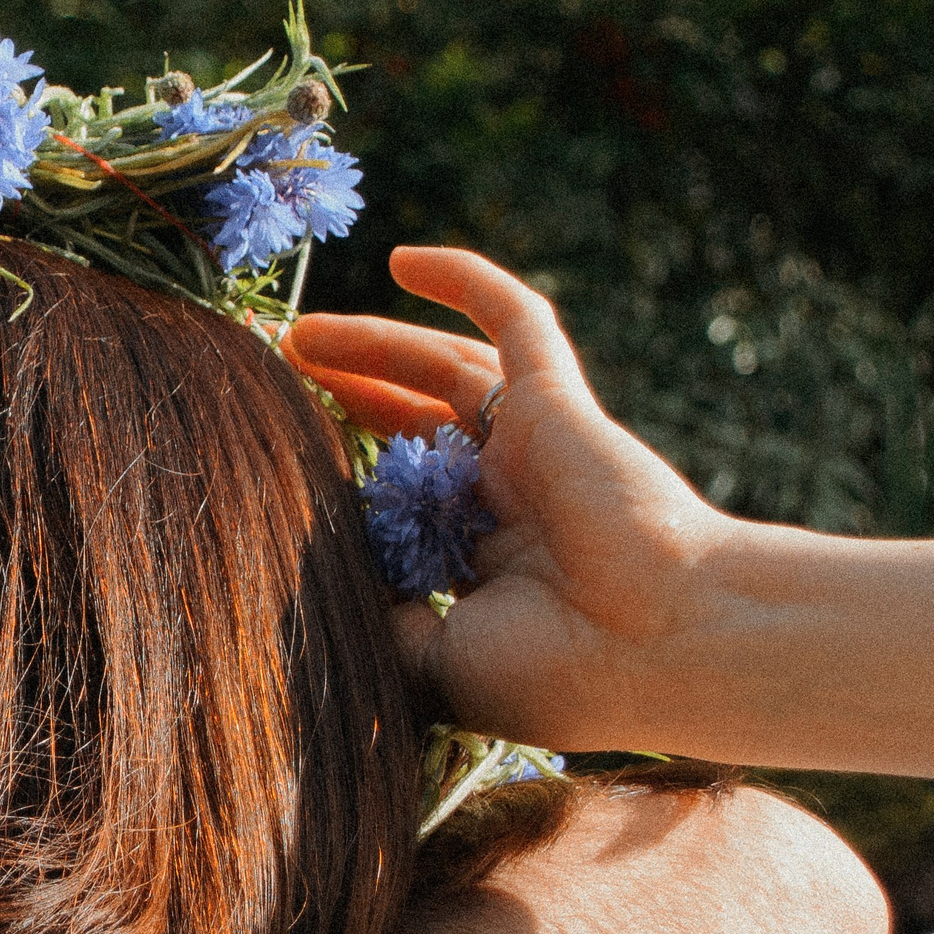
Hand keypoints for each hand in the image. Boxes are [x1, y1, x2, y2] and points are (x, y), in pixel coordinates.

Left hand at [286, 246, 749, 750]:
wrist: (663, 645)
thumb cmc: (559, 674)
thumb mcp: (437, 666)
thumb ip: (380, 626)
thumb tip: (317, 592)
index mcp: (483, 566)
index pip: (401, 508)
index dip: (340, 488)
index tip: (272, 476)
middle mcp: (509, 499)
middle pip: (413, 428)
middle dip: (343, 401)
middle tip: (270, 381)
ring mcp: (535, 447)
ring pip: (444, 373)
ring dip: (371, 345)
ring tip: (296, 335)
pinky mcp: (558, 402)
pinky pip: (514, 321)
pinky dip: (465, 282)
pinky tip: (402, 259)